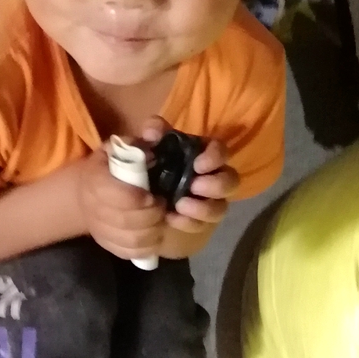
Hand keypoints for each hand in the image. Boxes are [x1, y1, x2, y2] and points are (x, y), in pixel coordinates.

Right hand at [75, 147, 165, 260]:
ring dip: (152, 232)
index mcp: (95, 179)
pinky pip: (128, 253)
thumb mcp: (120, 146)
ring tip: (160, 220)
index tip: (155, 195)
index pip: (116, 195)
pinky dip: (146, 248)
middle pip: (126, 220)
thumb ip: (139, 142)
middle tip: (163, 206)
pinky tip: (154, 235)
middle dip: (151, 215)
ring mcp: (99, 228)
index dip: (139, 198)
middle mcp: (93, 206)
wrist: (85, 191)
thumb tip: (154, 139)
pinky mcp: (106, 244)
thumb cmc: (109, 165)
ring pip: (130, 240)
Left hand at [138, 119, 239, 236]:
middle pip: (231, 180)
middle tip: (194, 186)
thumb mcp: (138, 145)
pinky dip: (187, 222)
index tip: (199, 165)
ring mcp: (203, 200)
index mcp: (197, 153)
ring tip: (181, 205)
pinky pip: (201, 225)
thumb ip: (148, 133)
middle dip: (217, 185)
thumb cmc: (141, 165)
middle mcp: (207, 176)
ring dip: (204, 208)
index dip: (216, 157)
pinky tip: (170, 217)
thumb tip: (153, 132)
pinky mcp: (194, 221)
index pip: (220, 150)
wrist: (126, 200)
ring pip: (221, 207)